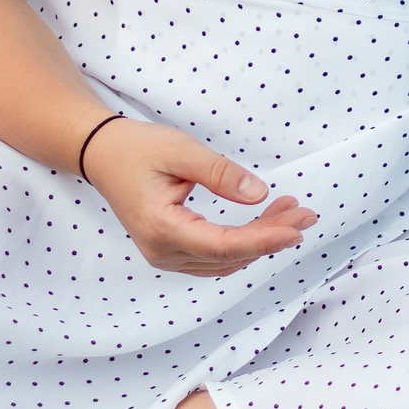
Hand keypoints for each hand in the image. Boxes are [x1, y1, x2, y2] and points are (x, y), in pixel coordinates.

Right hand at [82, 120, 318, 276]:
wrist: (102, 155)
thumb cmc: (137, 149)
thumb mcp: (180, 151)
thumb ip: (220, 173)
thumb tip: (259, 194)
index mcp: (161, 228)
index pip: (222, 246)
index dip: (263, 240)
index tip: (297, 229)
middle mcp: (162, 251)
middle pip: (229, 255)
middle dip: (271, 236)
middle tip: (306, 213)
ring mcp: (165, 256)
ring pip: (225, 260)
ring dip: (261, 240)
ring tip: (292, 211)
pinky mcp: (171, 250)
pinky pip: (215, 257)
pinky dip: (244, 242)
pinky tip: (266, 221)